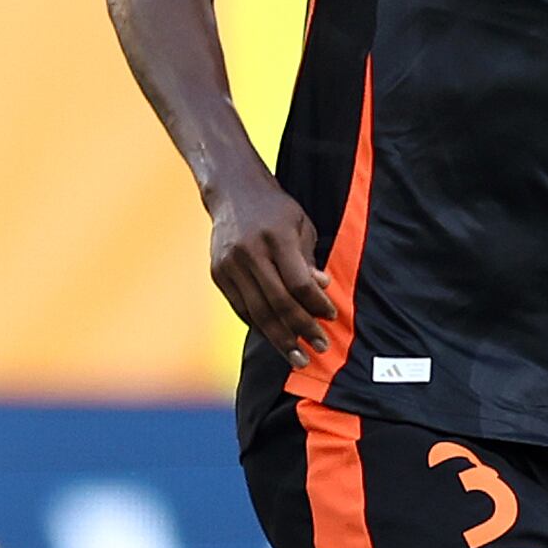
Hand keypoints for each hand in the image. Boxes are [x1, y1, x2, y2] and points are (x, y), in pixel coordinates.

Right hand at [208, 168, 334, 366]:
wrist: (232, 191)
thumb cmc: (276, 210)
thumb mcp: (301, 226)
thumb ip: (309, 260)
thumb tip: (323, 290)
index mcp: (276, 238)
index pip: (298, 283)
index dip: (315, 304)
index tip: (330, 317)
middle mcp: (250, 252)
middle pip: (278, 303)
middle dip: (301, 330)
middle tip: (318, 348)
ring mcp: (230, 264)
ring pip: (257, 311)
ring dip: (279, 338)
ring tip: (297, 356)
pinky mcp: (217, 273)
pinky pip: (241, 308)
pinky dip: (259, 325)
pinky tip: (275, 337)